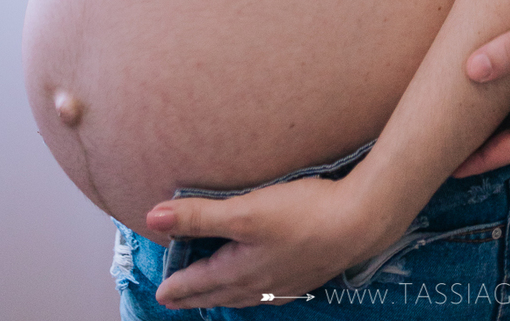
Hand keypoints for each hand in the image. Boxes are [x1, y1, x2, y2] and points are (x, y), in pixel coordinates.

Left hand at [147, 173, 384, 308]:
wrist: (356, 224)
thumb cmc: (300, 215)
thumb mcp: (244, 211)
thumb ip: (199, 215)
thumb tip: (152, 217)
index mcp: (239, 271)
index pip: (199, 282)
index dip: (178, 286)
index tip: (161, 293)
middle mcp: (258, 284)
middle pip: (218, 293)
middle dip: (195, 295)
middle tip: (176, 299)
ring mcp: (282, 284)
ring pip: (243, 295)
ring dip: (222, 295)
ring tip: (213, 295)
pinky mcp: (303, 277)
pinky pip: (266, 293)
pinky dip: (250, 293)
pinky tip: (260, 288)